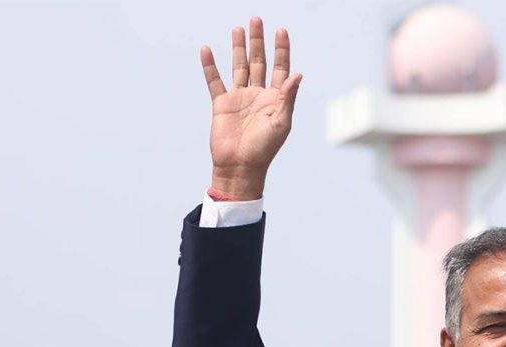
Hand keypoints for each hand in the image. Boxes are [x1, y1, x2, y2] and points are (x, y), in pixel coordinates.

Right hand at [201, 17, 301, 200]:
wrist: (240, 167)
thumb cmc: (264, 149)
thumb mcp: (281, 123)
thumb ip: (287, 98)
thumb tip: (297, 74)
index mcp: (276, 99)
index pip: (280, 68)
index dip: (281, 49)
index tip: (281, 30)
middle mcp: (258, 95)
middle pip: (259, 62)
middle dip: (258, 41)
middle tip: (256, 20)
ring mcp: (240, 98)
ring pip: (239, 67)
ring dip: (238, 48)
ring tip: (238, 28)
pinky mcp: (221, 104)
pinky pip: (215, 81)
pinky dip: (210, 66)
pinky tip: (207, 50)